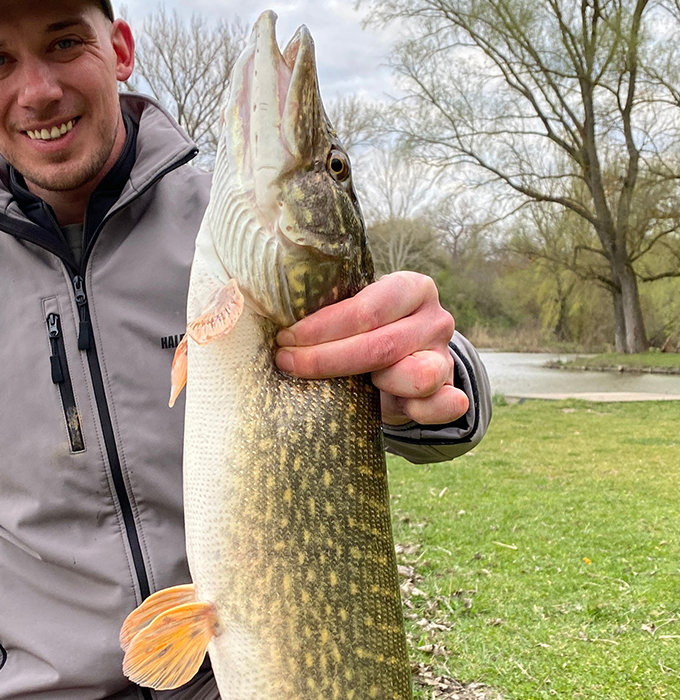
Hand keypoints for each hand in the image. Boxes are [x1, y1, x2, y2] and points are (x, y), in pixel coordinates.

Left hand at [273, 271, 468, 426]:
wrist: (398, 362)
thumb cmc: (362, 333)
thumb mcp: (349, 313)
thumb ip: (326, 308)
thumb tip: (249, 297)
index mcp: (412, 288)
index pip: (367, 309)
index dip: (322, 328)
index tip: (285, 340)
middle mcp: (435, 319)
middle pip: (382, 345)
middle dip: (326, 359)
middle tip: (287, 363)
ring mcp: (445, 356)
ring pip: (417, 376)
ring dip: (376, 384)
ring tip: (349, 385)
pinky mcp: (450, 390)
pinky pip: (446, 406)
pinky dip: (420, 411)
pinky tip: (387, 410)